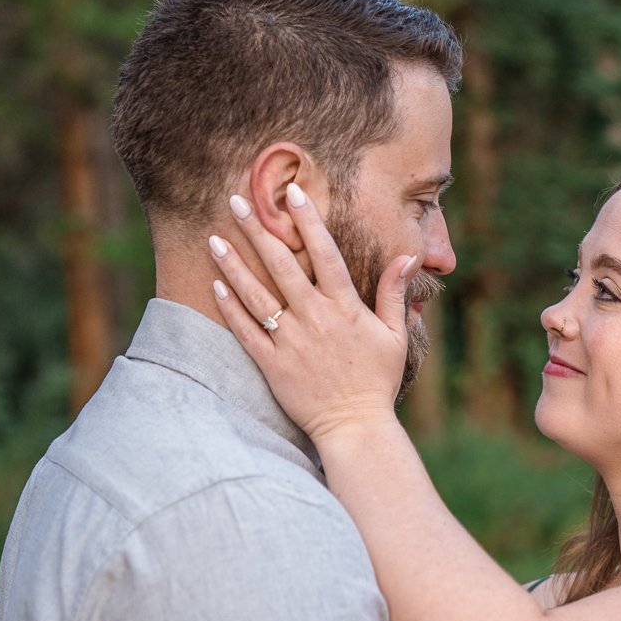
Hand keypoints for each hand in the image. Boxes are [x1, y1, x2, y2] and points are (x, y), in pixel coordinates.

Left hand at [207, 184, 414, 443]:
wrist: (355, 427)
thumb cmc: (377, 382)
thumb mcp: (396, 335)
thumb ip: (395, 293)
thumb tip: (407, 256)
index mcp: (345, 308)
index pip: (324, 253)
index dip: (308, 221)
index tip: (292, 193)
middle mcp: (314, 318)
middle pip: (282, 265)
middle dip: (258, 230)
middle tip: (236, 200)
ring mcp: (291, 341)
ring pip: (256, 295)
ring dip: (233, 264)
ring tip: (213, 238)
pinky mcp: (272, 364)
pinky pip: (246, 331)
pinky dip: (230, 308)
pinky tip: (216, 285)